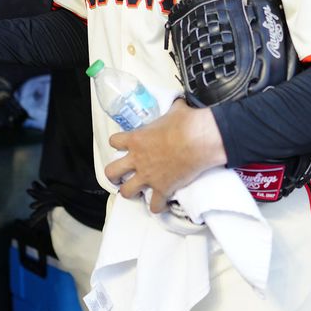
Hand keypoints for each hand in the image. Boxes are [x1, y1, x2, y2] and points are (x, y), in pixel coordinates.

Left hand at [105, 99, 227, 213]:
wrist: (199, 139)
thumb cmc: (186, 122)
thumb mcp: (174, 110)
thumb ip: (171, 109)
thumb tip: (179, 104)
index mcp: (136, 139)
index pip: (114, 141)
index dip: (117, 144)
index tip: (123, 146)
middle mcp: (137, 159)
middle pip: (111, 172)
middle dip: (114, 175)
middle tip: (120, 176)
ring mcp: (148, 176)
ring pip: (126, 192)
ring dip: (130, 192)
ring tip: (136, 191)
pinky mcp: (162, 189)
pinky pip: (154, 205)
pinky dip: (157, 206)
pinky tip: (161, 203)